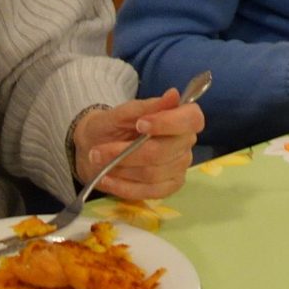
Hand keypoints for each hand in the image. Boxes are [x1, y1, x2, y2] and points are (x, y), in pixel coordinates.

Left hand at [70, 90, 204, 199]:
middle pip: (164, 152)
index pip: (192, 120)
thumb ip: (147, 107)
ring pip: (152, 174)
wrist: (96, 145)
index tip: (141, 124)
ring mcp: (178, 168)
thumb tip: (174, 95)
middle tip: (98, 150)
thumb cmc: (113, 125)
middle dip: (128, 153)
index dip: (169, 123)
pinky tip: (105, 179)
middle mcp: (185, 144)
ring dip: (121, 169)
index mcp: (181, 119)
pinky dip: (123, 187)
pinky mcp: (167, 188)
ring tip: (98, 161)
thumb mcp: (122, 112)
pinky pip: (148, 193)